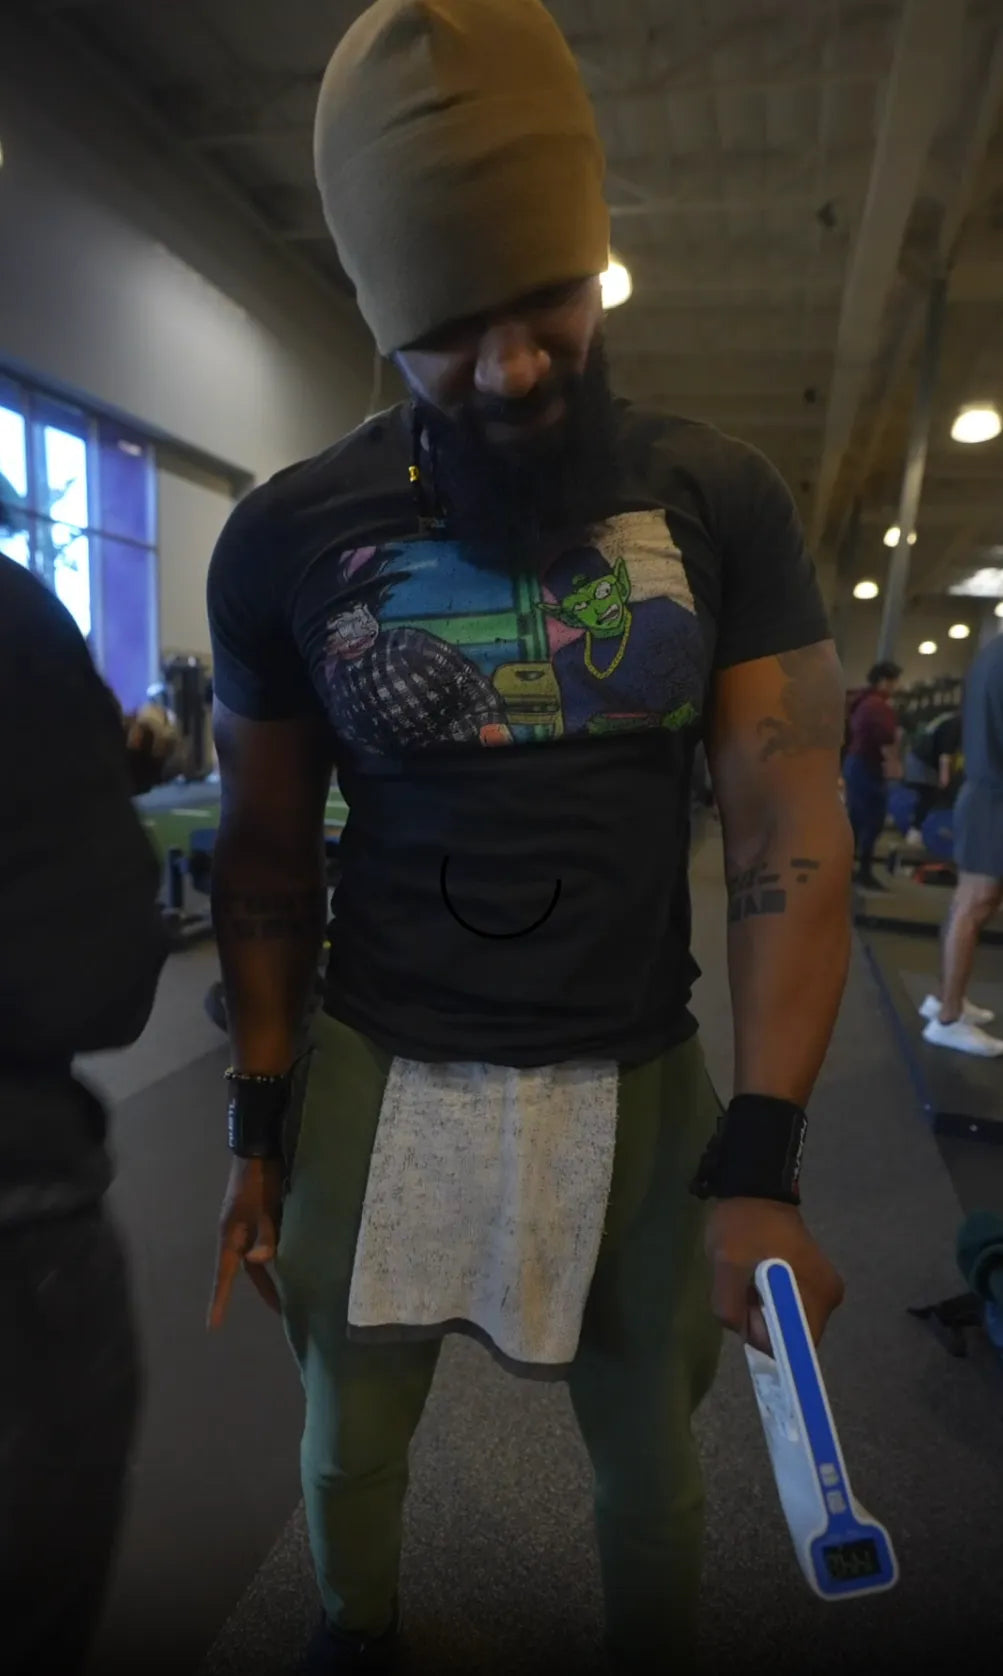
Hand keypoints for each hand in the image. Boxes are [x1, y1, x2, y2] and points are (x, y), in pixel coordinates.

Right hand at [208, 1156, 283, 1329]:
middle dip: (264, 1289)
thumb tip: (258, 1262)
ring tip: (290, 1289)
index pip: (224, 1276)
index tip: (212, 1326)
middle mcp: (235, 1234)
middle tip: (281, 1310)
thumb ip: (265, 1237)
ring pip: (256, 1256)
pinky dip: (273, 1254)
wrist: (257, 1148)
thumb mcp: (265, 1210)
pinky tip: (288, 1257)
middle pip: (246, 1270)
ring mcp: (244, 1224)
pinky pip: (263, 1242)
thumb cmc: (259, 1181)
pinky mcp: (256, 1215)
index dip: (218, 1300)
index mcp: (230, 1237)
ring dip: (269, 1273)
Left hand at [705, 1197, 844, 1354]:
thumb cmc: (744, 1225)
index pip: (797, 1348)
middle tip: (742, 1289)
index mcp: (818, 1296)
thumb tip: (745, 1335)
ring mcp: (821, 1289)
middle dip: (761, 1323)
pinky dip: (767, 1301)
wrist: (755, 1189)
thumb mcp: (726, 1264)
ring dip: (762, 1311)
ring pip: (786, 1322)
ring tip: (747, 1279)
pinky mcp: (811, 1281)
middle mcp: (828, 1299)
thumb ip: (730, 1307)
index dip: (766, 1339)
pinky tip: (754, 1278)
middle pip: (791, 1336)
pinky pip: (787, 1307)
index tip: (746, 1312)